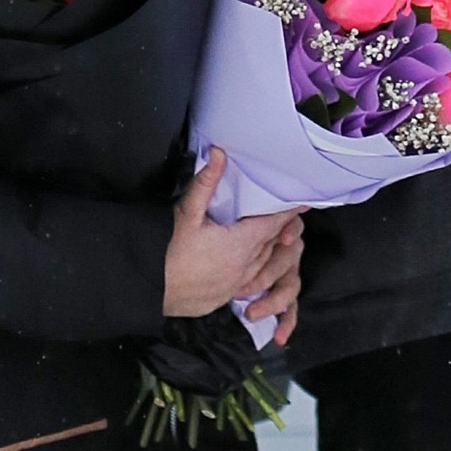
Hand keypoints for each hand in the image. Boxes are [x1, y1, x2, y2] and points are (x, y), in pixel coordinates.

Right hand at [165, 148, 303, 338]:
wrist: (149, 289)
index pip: (273, 225)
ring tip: (267, 237)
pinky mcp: (223, 297)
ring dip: (266, 250)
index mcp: (240, 245)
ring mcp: (235, 286)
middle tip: (282, 215)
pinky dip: (252, 270)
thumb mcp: (187, 213)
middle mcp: (244, 267)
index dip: (287, 213)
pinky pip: (248, 282)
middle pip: (269, 245)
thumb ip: (206, 183)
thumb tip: (219, 153)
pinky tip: (244, 264)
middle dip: (277, 230)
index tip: (302, 203)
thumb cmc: (168, 251)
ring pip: (261, 265)